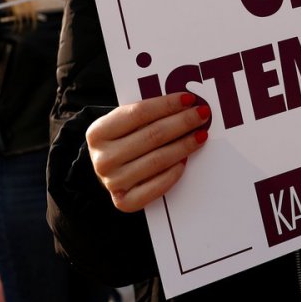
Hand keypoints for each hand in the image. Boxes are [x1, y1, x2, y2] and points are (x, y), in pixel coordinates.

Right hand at [87, 92, 210, 212]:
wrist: (106, 170)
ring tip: (200, 135)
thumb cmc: (121, 141)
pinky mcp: (124, 202)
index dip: (167, 104)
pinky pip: (157, 187)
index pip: (139, 113)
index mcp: (98, 133)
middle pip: (152, 136)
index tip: (188, 99)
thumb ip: (145, 113)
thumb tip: (184, 105)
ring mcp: (113, 182)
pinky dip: (174, 172)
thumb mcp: (121, 123)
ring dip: (184, 146)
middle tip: (202, 114)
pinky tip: (185, 159)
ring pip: (158, 160)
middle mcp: (102, 159)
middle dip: (182, 123)